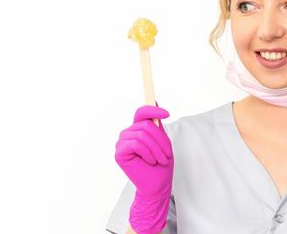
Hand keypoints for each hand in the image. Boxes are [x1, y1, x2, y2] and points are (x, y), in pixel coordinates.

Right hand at [114, 102, 173, 232]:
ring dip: (156, 148)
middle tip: (166, 154)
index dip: (152, 109)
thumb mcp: (162, 140)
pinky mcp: (119, 153)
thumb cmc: (160, 164)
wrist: (157, 185)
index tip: (167, 114)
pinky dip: (147, 153)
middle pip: (145, 124)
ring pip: (142, 135)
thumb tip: (154, 102)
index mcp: (138, 129)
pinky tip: (149, 161)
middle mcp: (128, 133)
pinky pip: (136, 144)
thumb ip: (157, 124)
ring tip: (159, 160)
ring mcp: (122, 142)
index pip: (141, 112)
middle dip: (160, 140)